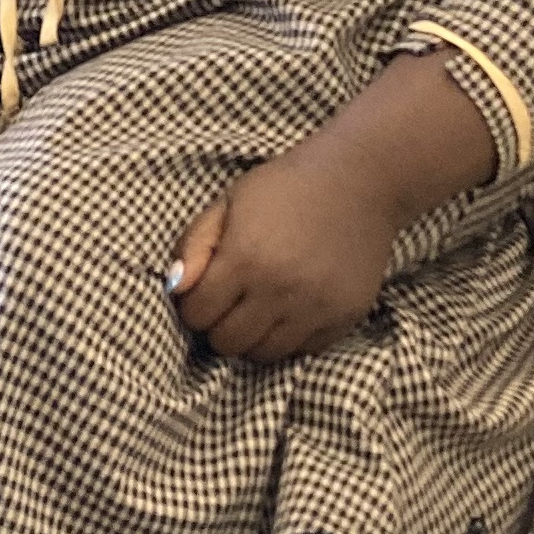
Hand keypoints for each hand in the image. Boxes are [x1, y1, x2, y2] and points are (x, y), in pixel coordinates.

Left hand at [169, 142, 400, 364]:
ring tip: (258, 308)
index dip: (193, 304)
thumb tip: (174, 289)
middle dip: (218, 325)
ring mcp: (315, 307)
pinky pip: (302, 351)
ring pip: (263, 354)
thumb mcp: (228, 202)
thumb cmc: (285, 187)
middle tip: (230, 302)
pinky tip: (290, 307)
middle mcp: (279, 289)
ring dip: (253, 336)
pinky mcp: (344, 316)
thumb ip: (193, 245)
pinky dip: (289, 336)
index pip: (197, 314)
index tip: (205, 290)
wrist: (360, 179)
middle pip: (226, 343)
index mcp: (244, 257)